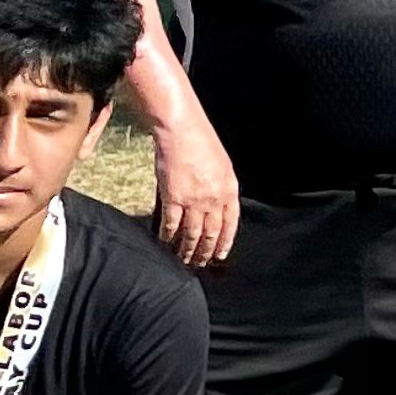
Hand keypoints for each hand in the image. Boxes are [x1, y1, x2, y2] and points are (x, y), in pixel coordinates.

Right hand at [148, 110, 240, 267]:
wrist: (182, 130)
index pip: (231, 224)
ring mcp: (194, 201)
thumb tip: (217, 205)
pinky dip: (167, 237)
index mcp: (230, 190)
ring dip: (187, 249)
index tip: (220, 254)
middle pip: (211, 233)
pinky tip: (165, 244)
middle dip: (205, 251)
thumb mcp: (222, 165)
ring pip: (191, 234)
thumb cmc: (201, 142)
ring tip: (183, 259)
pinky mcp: (173, 198)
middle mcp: (214, 199)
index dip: (224, 242)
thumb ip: (221, 187)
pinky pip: (171, 225)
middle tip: (200, 263)